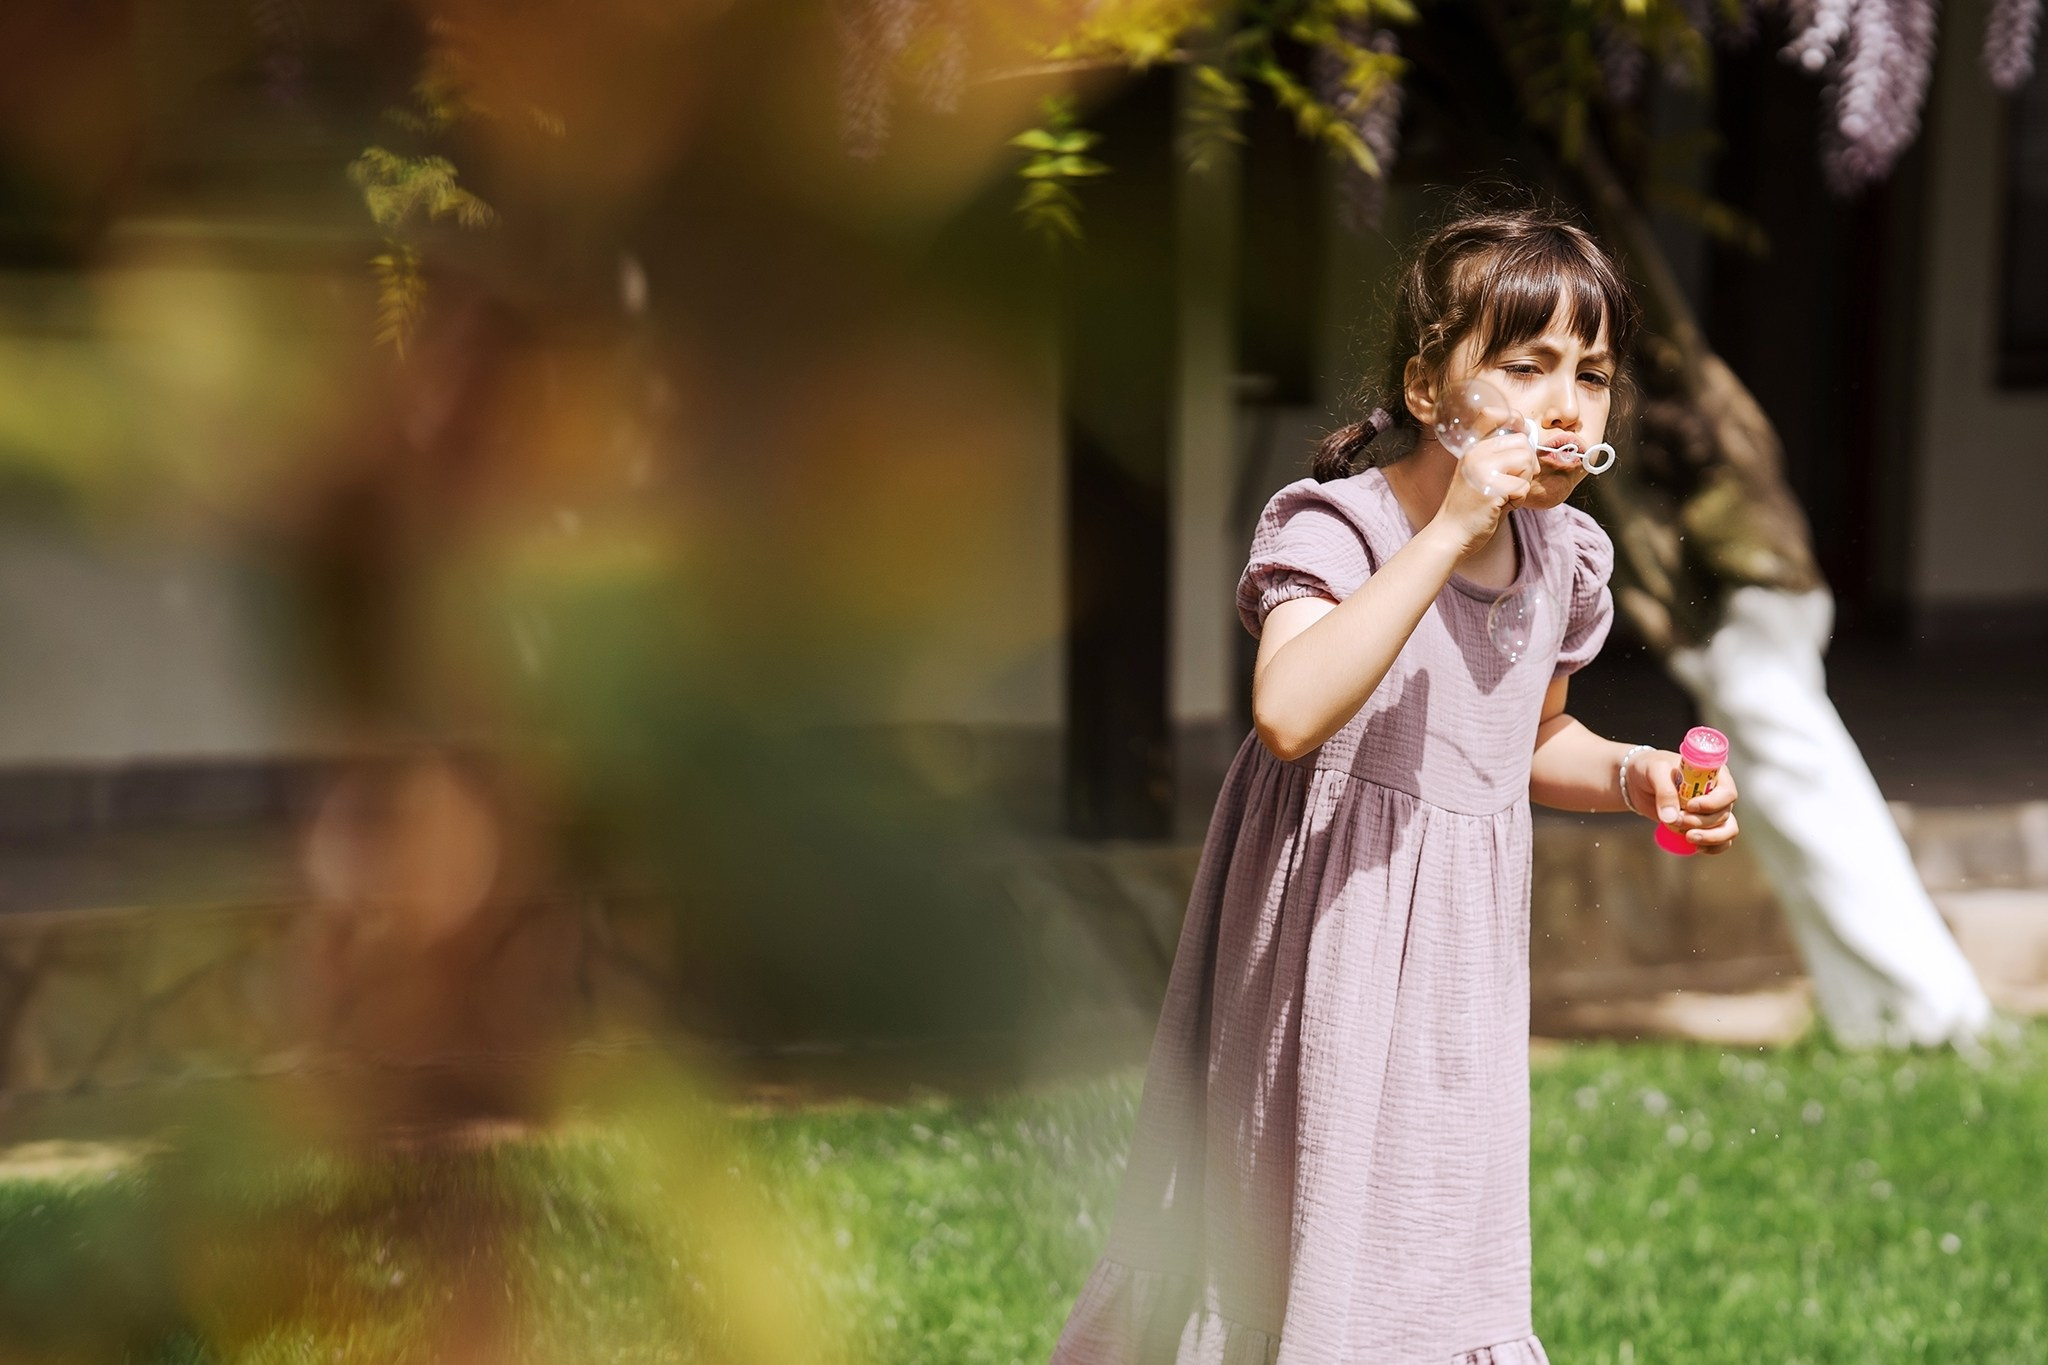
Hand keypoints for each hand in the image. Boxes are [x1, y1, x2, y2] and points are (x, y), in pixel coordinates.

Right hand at [1437, 428, 1538, 555]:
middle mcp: (1475, 454)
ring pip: (1526, 460)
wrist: (1451, 533)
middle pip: (1521, 441)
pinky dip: (1519, 500)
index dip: (1513, 420)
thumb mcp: (1478, 472)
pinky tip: (1503, 506)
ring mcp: (1482, 470)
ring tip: (1506, 494)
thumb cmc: (1470, 506)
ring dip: (1525, 481)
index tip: (1519, 434)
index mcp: (1471, 448)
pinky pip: (1524, 486)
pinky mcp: (1492, 489)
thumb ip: (1498, 454)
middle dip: (1527, 463)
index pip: (1491, 415)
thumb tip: (1528, 437)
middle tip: (1514, 482)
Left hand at [1629, 750, 1740, 854]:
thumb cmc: (1651, 769)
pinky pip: (1721, 841)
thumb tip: (1671, 817)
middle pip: (1724, 814)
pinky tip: (1696, 846)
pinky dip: (1712, 847)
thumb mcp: (1655, 771)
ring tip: (1688, 837)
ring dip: (1709, 837)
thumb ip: (1664, 791)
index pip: (1727, 792)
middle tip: (1676, 819)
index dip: (1712, 803)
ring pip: (1727, 829)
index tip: (1690, 806)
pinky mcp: (1706, 825)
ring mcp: (1714, 810)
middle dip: (1700, 822)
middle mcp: (1719, 792)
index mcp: (1714, 773)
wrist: (1639, 783)